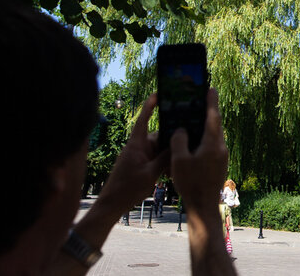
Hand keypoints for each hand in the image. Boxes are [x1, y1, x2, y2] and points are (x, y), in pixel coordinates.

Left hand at [97, 94, 168, 215]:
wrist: (112, 205)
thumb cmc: (127, 189)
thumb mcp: (150, 173)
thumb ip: (165, 158)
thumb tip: (178, 144)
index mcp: (136, 144)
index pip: (143, 119)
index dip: (149, 105)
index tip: (157, 93)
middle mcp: (138, 147)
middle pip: (158, 136)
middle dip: (171, 141)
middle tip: (187, 142)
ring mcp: (139, 157)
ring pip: (159, 149)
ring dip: (168, 155)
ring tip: (180, 163)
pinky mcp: (140, 165)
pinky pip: (155, 159)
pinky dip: (163, 163)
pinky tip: (172, 172)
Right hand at [171, 88, 227, 213]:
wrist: (204, 207)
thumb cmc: (191, 183)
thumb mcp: (179, 160)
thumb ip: (179, 140)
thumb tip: (182, 130)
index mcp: (213, 143)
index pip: (213, 116)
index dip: (211, 101)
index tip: (211, 88)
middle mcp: (221, 147)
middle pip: (215, 124)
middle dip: (208, 112)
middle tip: (201, 100)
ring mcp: (222, 156)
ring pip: (213, 136)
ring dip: (205, 127)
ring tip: (194, 119)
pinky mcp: (220, 164)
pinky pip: (212, 145)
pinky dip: (204, 139)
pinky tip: (194, 141)